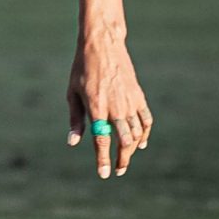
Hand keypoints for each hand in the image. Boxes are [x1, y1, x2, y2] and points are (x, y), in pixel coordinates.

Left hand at [66, 25, 151, 178]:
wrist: (103, 45)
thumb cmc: (82, 69)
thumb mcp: (72, 92)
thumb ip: (76, 119)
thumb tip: (74, 143)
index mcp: (96, 106)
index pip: (101, 139)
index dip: (103, 159)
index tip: (104, 174)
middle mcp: (115, 106)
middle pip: (123, 141)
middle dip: (121, 159)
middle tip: (118, 170)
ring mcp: (130, 101)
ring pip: (137, 133)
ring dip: (132, 149)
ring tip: (125, 159)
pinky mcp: (138, 96)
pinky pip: (146, 120)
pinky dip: (145, 134)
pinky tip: (141, 144)